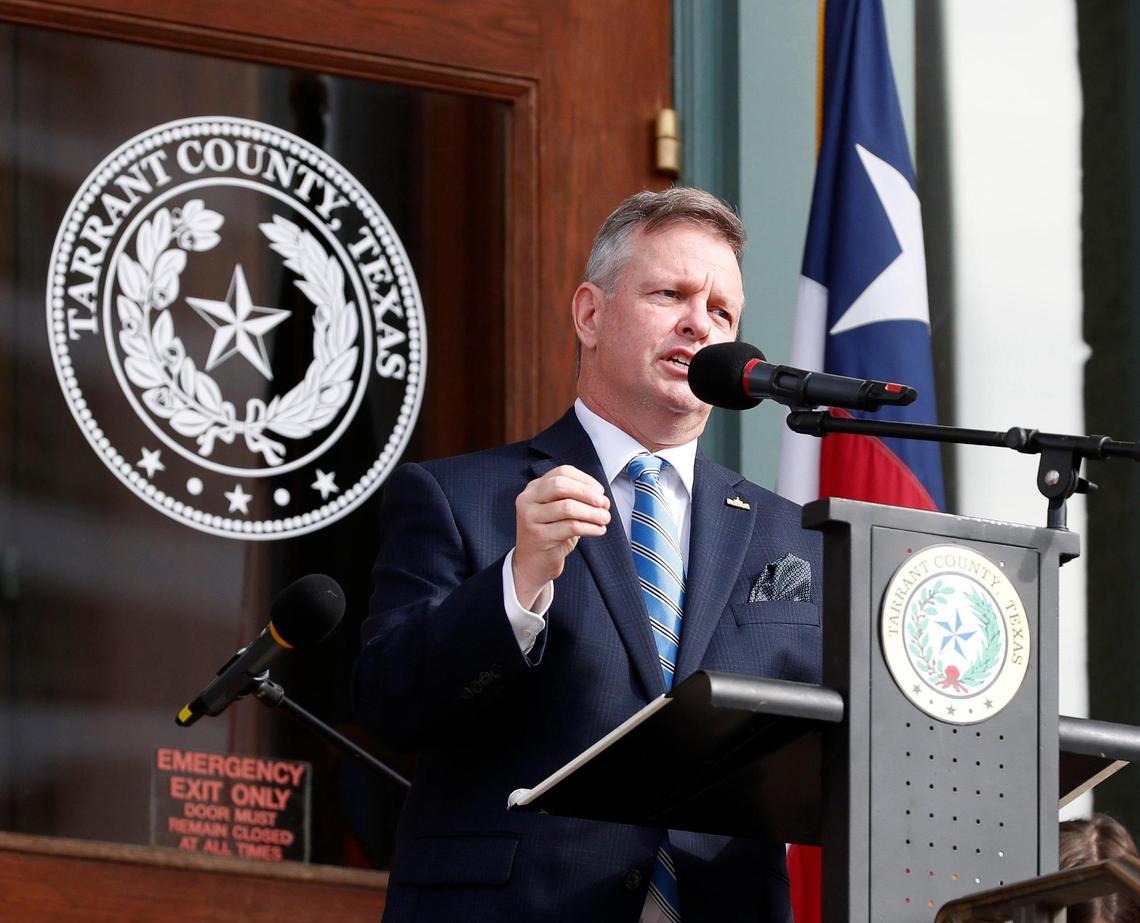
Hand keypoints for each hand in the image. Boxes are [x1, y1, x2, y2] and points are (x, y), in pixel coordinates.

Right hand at [513, 465, 609, 608]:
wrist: (532, 564)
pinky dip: (590, 527)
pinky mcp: (539, 536)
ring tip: (604, 518)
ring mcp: (531, 518)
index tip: (600, 491)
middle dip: (587, 493)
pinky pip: (571, 527)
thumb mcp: (558, 511)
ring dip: (592, 512)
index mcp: (534, 488)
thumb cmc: (550, 535)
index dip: (585, 480)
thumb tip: (600, 497)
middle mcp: (528, 500)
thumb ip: (574, 498)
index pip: (562, 472)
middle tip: (604, 503)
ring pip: (567, 507)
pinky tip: (598, 530)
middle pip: (561, 485)